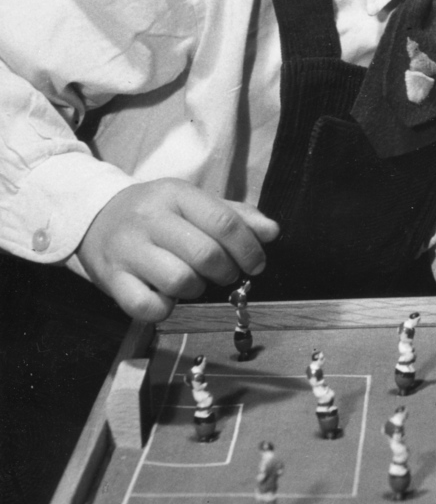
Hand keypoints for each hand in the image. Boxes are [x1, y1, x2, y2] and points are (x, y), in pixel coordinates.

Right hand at [78, 179, 279, 321]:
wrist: (95, 218)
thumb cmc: (158, 214)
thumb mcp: (195, 203)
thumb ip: (236, 216)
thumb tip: (272, 232)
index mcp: (176, 194)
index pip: (224, 222)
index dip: (249, 248)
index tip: (256, 263)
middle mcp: (150, 219)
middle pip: (206, 254)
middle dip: (227, 272)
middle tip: (226, 274)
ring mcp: (128, 249)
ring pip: (179, 281)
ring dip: (197, 289)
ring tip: (194, 282)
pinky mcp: (111, 279)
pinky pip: (147, 306)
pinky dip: (165, 309)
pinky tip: (167, 297)